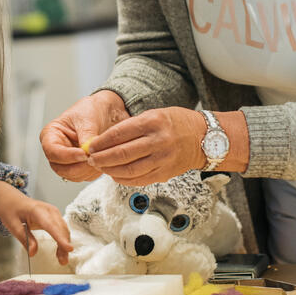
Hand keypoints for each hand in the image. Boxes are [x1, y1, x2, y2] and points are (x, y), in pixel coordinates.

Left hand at [0, 183, 72, 265]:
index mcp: (37, 210)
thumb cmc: (11, 210)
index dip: (60, 238)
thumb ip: (24, 239)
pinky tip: (61, 251)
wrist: (12, 200)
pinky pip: (61, 229)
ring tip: (62, 260)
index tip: (69, 248)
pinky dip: (62, 240)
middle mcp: (49, 210)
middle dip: (64, 245)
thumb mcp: (12, 225)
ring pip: (63, 230)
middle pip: (60, 229)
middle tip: (62, 261)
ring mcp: (53, 212)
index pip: (51, 226)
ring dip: (64, 244)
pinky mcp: (54, 217)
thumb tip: (33, 252)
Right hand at [40, 91, 130, 181]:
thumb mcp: (88, 119)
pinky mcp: (78, 166)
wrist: (106, 113)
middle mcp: (56, 150)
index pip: (52, 151)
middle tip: (93, 159)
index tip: (83, 154)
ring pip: (71, 175)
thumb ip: (86, 136)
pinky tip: (101, 161)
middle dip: (78, 166)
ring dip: (86, 170)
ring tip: (99, 158)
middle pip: (59, 168)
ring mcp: (67, 160)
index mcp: (51, 135)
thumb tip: (86, 151)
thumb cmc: (91, 110)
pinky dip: (93, 172)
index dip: (67, 156)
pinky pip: (83, 177)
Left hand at [80, 106, 206, 184]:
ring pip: (129, 170)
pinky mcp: (165, 173)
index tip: (90, 146)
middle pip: (121, 154)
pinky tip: (115, 175)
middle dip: (101, 158)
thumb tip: (105, 140)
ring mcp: (162, 159)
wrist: (205, 138)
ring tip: (101, 168)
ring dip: (110, 171)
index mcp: (152, 122)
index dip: (100, 142)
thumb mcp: (155, 114)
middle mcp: (157, 141)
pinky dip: (124, 179)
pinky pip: (139, 180)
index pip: (118, 134)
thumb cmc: (177, 123)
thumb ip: (132, 126)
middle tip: (91, 159)